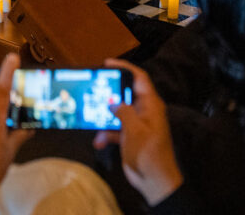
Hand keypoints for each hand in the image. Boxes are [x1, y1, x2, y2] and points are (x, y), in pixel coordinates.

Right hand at [93, 59, 183, 205]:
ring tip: (89, 116)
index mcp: (150, 105)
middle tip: (91, 88)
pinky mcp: (129, 136)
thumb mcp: (135, 130)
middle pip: (124, 93)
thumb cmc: (148, 152)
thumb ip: (123, 111)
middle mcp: (143, 111)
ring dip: (103, 116)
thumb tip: (112, 101)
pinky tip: (98, 142)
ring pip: (116, 111)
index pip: (140, 78)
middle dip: (108, 92)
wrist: (154, 181)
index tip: (107, 63)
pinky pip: (114, 128)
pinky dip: (105, 134)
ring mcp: (136, 123)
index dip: (125, 67)